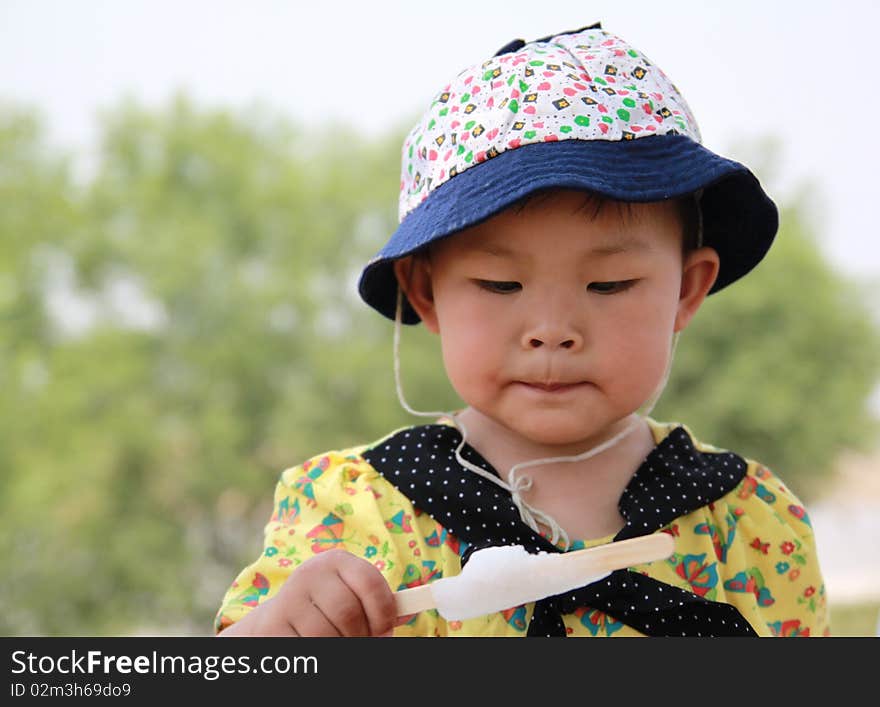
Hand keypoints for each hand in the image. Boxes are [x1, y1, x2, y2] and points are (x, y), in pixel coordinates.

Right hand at [219, 549, 410, 636]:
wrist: (277, 620)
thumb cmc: (326, 610)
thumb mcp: (351, 596)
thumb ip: (377, 602)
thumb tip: (409, 610)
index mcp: (337, 561)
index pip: (370, 582)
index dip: (383, 612)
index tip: (385, 630)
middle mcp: (310, 573)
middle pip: (348, 613)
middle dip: (361, 636)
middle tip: (362, 642)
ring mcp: (288, 598)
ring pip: (326, 635)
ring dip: (340, 646)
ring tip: (339, 643)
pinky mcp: (272, 625)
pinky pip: (307, 647)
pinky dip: (319, 653)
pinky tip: (317, 647)